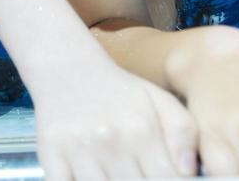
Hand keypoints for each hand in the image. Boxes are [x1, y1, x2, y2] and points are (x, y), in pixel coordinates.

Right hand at [34, 65, 196, 179]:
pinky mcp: (50, 154)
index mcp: (141, 130)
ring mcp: (77, 150)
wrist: (66, 69)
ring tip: (118, 175)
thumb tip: (188, 171)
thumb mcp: (159, 100)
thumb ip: (184, 133)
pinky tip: (91, 176)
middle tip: (139, 174)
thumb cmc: (120, 93)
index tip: (166, 179)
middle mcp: (110, 140)